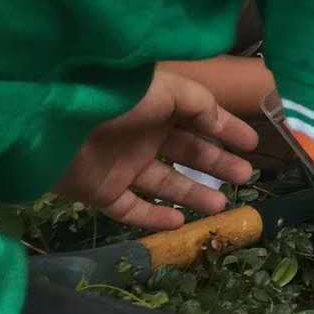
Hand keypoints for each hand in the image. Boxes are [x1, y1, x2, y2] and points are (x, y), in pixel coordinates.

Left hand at [54, 67, 258, 230]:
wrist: (61, 122)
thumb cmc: (122, 98)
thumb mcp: (171, 90)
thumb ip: (202, 105)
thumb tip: (223, 122)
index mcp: (160, 106)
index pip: (201, 119)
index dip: (227, 130)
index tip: (253, 144)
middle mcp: (144, 135)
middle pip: (187, 153)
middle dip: (218, 164)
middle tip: (246, 177)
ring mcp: (123, 165)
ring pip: (165, 184)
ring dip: (194, 194)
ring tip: (222, 206)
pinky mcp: (102, 191)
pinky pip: (131, 209)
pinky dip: (154, 219)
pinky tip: (180, 223)